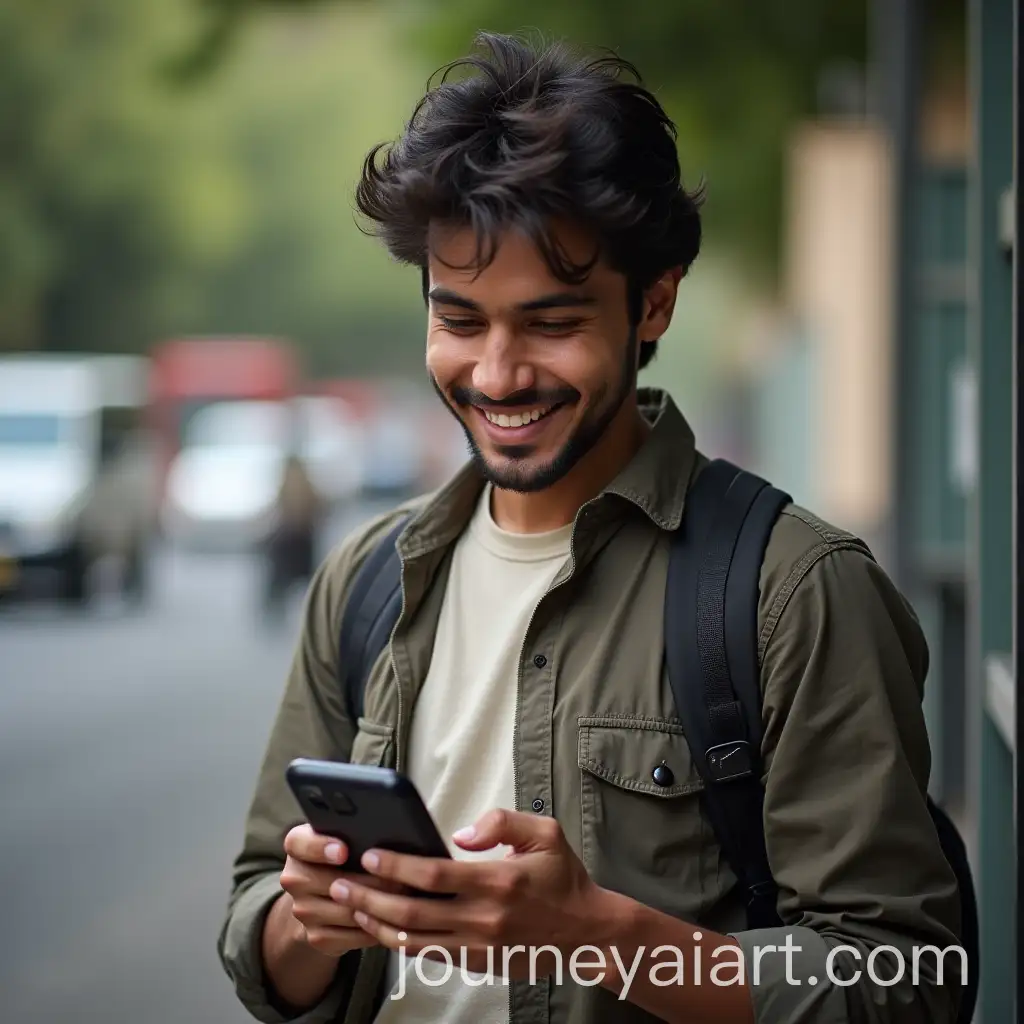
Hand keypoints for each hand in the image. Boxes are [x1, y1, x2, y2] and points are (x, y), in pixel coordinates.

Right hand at [279, 824, 404, 957]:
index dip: (320, 847)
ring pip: (344, 911)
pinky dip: (372, 929)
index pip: (300, 843)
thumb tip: (387, 828)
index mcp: (297, 845)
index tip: (343, 851)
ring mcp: (302, 910)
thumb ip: (354, 831)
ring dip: (377, 908)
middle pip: (330, 882)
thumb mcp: (342, 834)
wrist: (319, 895)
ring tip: (405, 899)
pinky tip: (392, 921)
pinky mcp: (315, 936)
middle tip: (400, 879)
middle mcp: (293, 878)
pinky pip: (348, 937)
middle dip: (369, 882)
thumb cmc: (342, 855)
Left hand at [328, 809, 608, 978]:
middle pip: (413, 911)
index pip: (434, 875)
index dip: (396, 866)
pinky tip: (380, 926)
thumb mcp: (544, 834)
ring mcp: (478, 945)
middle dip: (369, 897)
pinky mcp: (477, 961)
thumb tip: (461, 834)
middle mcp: (484, 917)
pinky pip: (428, 954)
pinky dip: (399, 941)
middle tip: (339, 884)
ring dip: (376, 923)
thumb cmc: (563, 878)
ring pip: (414, 938)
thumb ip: (503, 822)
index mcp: (498, 881)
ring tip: (349, 906)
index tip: (369, 854)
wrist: (587, 933)